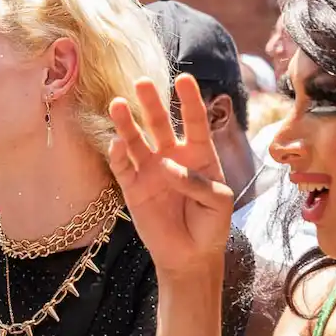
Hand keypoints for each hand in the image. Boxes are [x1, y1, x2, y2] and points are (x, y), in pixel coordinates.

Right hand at [107, 75, 234, 280]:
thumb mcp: (219, 202)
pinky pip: (123, 169)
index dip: (189, 101)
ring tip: (118, 104)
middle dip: (152, 103)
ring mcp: (150, 172)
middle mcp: (172, 157)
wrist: (191, 256)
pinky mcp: (133, 189)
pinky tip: (116, 143)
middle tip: (142, 82)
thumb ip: (198, 181)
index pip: (194, 122)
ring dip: (127, 124)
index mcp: (199, 155)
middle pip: (160, 125)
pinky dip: (118, 156)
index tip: (184, 79)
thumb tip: (166, 167)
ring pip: (136, 142)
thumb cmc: (211, 225)